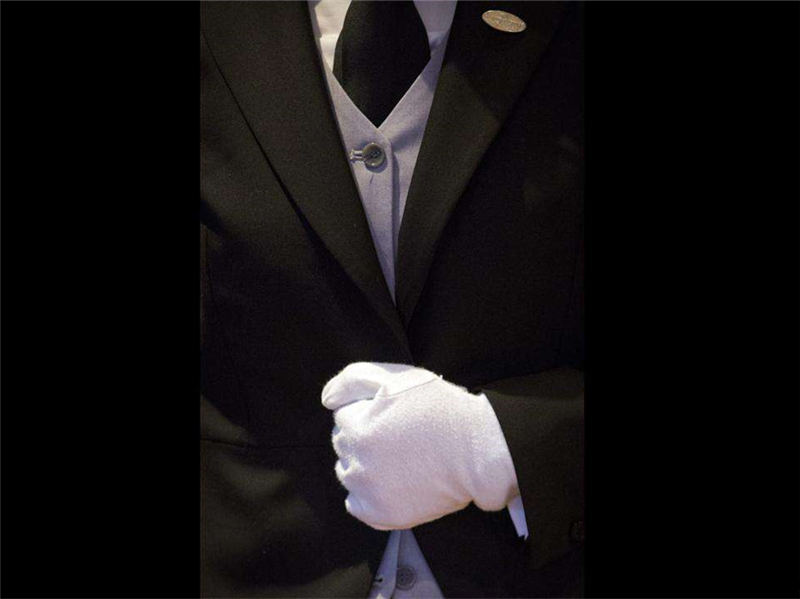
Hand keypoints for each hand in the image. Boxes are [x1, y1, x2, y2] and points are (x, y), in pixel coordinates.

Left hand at [321, 362, 518, 529]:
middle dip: (362, 434)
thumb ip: (353, 379)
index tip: (393, 412)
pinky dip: (366, 494)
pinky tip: (390, 479)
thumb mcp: (398, 377)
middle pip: (343, 444)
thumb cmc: (441, 409)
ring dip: (363, 462)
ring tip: (397, 455)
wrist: (478, 451)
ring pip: (348, 472)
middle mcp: (358, 466)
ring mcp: (370, 494)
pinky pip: (355, 504)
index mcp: (357, 430)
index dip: (368, 409)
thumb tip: (327, 399)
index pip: (342, 415)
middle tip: (398, 432)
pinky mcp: (384, 516)